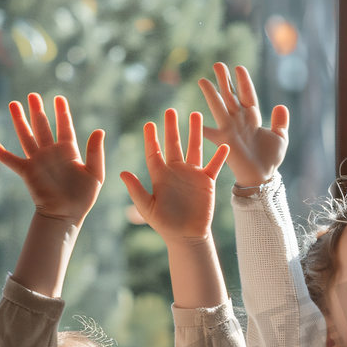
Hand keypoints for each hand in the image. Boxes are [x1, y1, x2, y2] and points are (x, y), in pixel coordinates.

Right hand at [0, 94, 104, 225]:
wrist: (66, 215)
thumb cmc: (83, 197)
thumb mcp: (95, 174)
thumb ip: (96, 152)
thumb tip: (99, 130)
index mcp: (68, 152)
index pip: (64, 127)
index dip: (62, 113)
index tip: (59, 98)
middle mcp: (51, 153)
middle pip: (42, 127)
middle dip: (37, 110)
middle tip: (33, 95)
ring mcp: (38, 161)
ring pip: (27, 136)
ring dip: (19, 121)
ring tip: (13, 104)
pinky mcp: (27, 172)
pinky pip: (11, 161)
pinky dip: (1, 153)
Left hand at [120, 110, 229, 244]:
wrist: (187, 235)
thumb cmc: (165, 224)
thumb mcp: (148, 208)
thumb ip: (136, 190)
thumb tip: (122, 173)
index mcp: (160, 175)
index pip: (154, 152)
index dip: (151, 139)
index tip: (149, 124)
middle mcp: (176, 171)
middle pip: (174, 144)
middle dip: (172, 128)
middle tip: (170, 111)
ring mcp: (192, 174)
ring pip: (194, 148)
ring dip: (195, 132)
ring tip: (196, 114)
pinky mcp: (207, 182)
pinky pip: (214, 165)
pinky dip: (220, 155)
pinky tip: (224, 144)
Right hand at [199, 63, 288, 186]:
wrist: (263, 176)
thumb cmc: (271, 158)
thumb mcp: (280, 137)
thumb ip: (280, 122)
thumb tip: (281, 105)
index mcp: (252, 117)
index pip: (247, 95)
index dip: (243, 82)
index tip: (238, 67)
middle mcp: (240, 120)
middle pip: (230, 96)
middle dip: (224, 80)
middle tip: (217, 64)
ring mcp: (231, 129)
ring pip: (219, 107)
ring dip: (212, 93)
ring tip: (203, 80)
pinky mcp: (225, 141)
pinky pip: (210, 132)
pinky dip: (202, 127)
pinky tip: (193, 118)